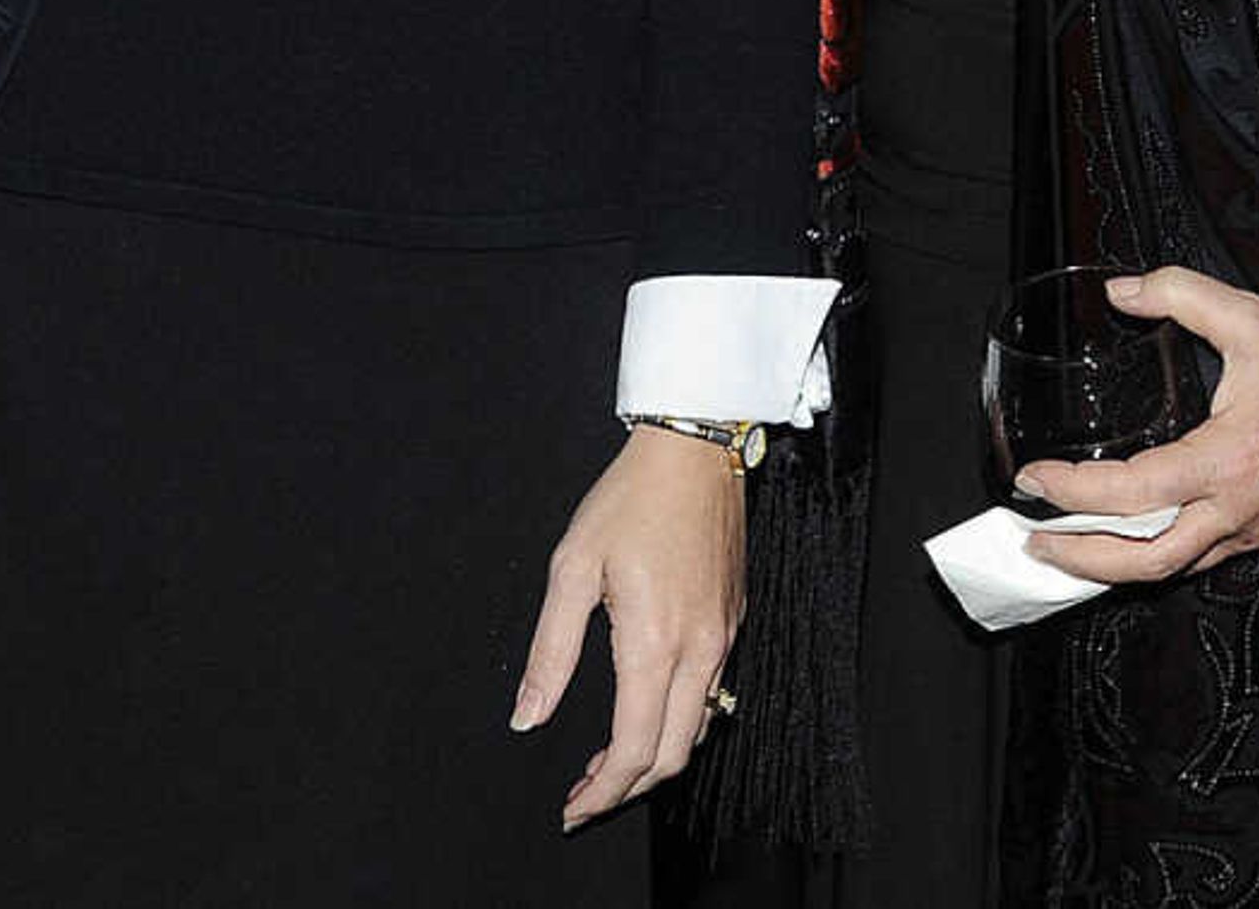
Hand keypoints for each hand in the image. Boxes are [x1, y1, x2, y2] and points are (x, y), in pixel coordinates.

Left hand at [507, 426, 745, 829]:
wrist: (694, 450)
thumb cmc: (629, 500)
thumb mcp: (572, 568)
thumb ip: (551, 651)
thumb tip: (526, 716)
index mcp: (655, 643)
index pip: (635, 749)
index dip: (602, 791)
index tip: (571, 808)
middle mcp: (699, 650)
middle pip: (674, 755)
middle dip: (628, 788)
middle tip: (584, 795)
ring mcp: (723, 638)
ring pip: (698, 729)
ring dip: (655, 759)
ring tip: (609, 762)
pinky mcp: (732, 622)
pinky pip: (713, 695)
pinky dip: (679, 723)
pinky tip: (647, 712)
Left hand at [1016, 265, 1258, 584]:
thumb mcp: (1241, 314)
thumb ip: (1174, 293)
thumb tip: (1122, 292)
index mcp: (1228, 459)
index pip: (1131, 493)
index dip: (1072, 490)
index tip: (1034, 479)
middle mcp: (1240, 507)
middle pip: (1146, 562)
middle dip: (1081, 559)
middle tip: (1036, 542)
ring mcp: (1258, 527)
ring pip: (1176, 568)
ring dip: (1118, 566)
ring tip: (1073, 548)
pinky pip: (1206, 558)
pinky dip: (1161, 555)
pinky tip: (1136, 540)